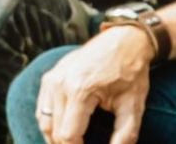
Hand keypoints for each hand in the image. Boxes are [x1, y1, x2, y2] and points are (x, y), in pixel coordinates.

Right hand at [35, 28, 157, 143]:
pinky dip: (50, 124)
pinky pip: (42, 109)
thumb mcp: (133, 106)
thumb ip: (124, 135)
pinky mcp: (49, 77)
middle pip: (53, 131)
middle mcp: (60, 84)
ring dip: (55, 139)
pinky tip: (63, 131)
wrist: (124, 40)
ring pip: (43, 122)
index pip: (68, 135)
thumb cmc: (130, 72)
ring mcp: (51, 79)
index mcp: (80, 90)